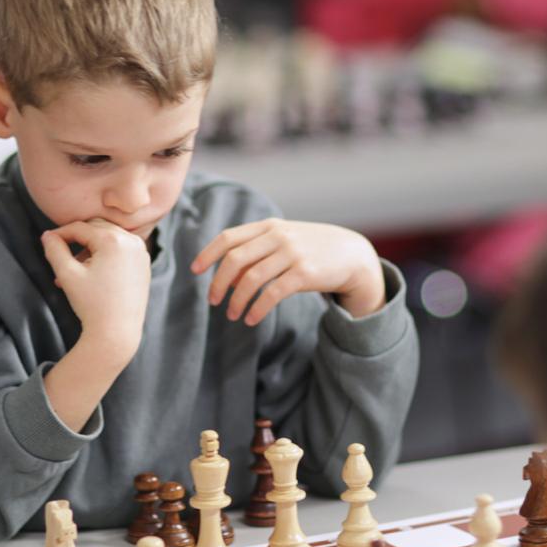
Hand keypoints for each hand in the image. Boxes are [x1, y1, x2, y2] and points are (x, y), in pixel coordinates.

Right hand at [41, 219, 151, 359]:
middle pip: (96, 228)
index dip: (60, 233)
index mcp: (113, 240)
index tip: (48, 241)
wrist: (117, 332)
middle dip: (77, 239)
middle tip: (61, 255)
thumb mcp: (67, 275)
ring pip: (109, 237)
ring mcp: (141, 252)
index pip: (80, 228)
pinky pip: (121, 248)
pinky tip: (92, 272)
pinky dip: (106, 253)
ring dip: (91, 246)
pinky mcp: (144, 263)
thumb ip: (55, 250)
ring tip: (75, 268)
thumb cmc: (91, 305)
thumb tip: (47, 235)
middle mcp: (132, 241)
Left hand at [193, 218, 385, 325]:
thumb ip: (256, 254)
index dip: (208, 254)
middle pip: (234, 259)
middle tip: (212, 301)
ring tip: (231, 315)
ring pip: (251, 279)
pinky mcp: (304, 273)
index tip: (195, 271)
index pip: (228, 237)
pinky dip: (257, 308)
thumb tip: (227, 279)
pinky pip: (272, 294)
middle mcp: (278, 236)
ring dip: (236, 300)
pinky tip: (251, 319)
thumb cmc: (311, 250)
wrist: (352, 255)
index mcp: (268, 227)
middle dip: (218, 282)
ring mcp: (292, 254)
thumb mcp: (284, 242)